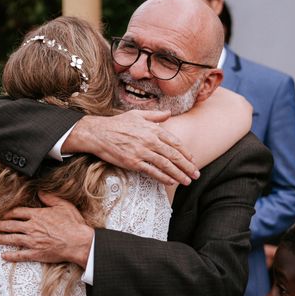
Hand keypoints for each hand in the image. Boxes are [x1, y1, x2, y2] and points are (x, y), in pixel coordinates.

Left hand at [0, 192, 93, 267]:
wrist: (78, 242)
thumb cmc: (73, 224)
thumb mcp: (63, 205)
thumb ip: (50, 198)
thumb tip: (40, 192)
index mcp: (37, 215)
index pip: (17, 212)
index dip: (8, 213)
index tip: (2, 214)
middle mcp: (32, 227)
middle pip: (11, 225)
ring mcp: (32, 241)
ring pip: (12, 239)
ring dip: (1, 238)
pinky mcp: (36, 253)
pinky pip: (20, 255)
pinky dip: (11, 255)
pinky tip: (4, 255)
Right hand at [65, 110, 198, 185]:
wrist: (99, 133)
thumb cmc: (117, 123)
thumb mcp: (137, 114)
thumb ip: (155, 115)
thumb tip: (168, 113)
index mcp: (153, 129)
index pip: (175, 143)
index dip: (185, 153)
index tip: (192, 160)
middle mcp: (150, 140)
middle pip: (174, 156)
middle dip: (187, 166)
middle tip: (196, 174)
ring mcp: (142, 152)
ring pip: (166, 165)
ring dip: (179, 174)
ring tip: (187, 181)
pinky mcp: (133, 162)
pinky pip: (152, 172)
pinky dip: (163, 177)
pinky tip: (171, 182)